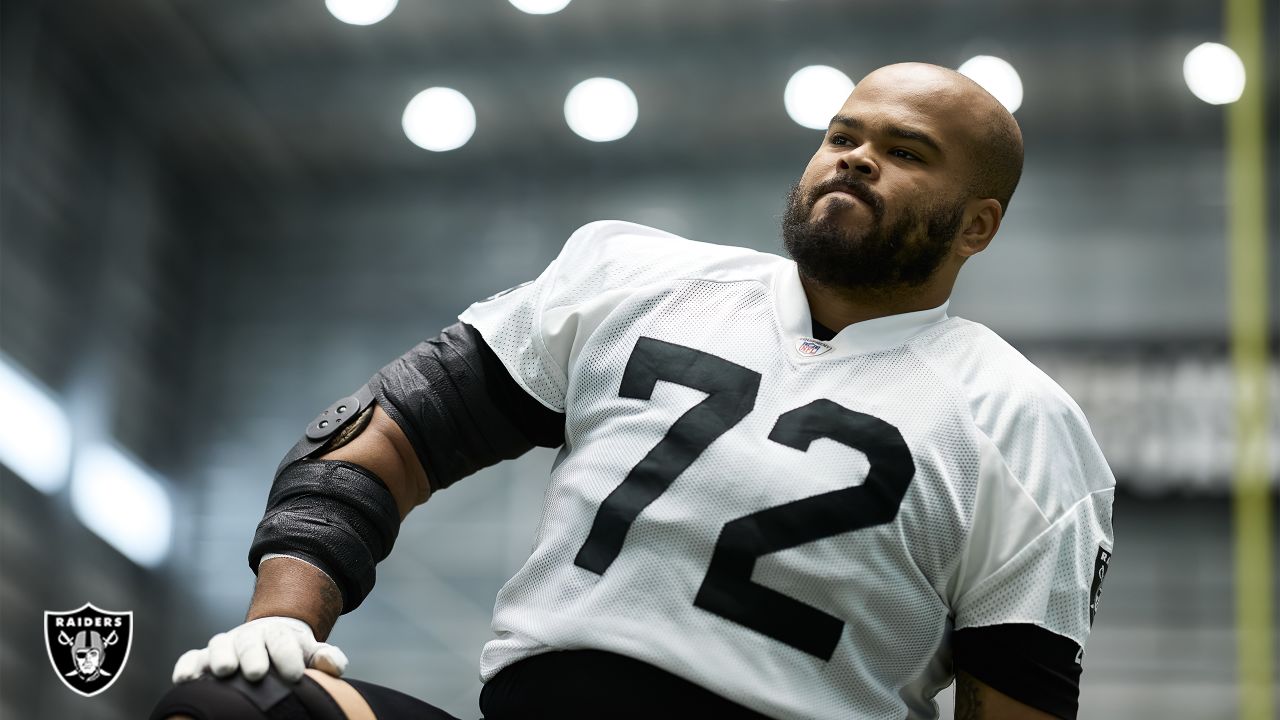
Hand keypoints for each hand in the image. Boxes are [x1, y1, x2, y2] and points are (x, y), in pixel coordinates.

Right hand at [171, 616, 347, 683]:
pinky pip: (191, 657)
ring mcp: (225, 646)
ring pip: (220, 646)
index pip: (284, 641)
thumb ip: (325, 658)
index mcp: (278, 634)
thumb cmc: (291, 655)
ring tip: (226, 671)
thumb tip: (335, 666)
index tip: (296, 675)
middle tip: (258, 673)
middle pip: (251, 643)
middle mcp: (249, 637)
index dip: (289, 656)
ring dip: (221, 657)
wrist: (268, 640)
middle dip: (254, 657)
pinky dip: (187, 665)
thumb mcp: (310, 653)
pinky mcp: (204, 657)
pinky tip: (185, 679)